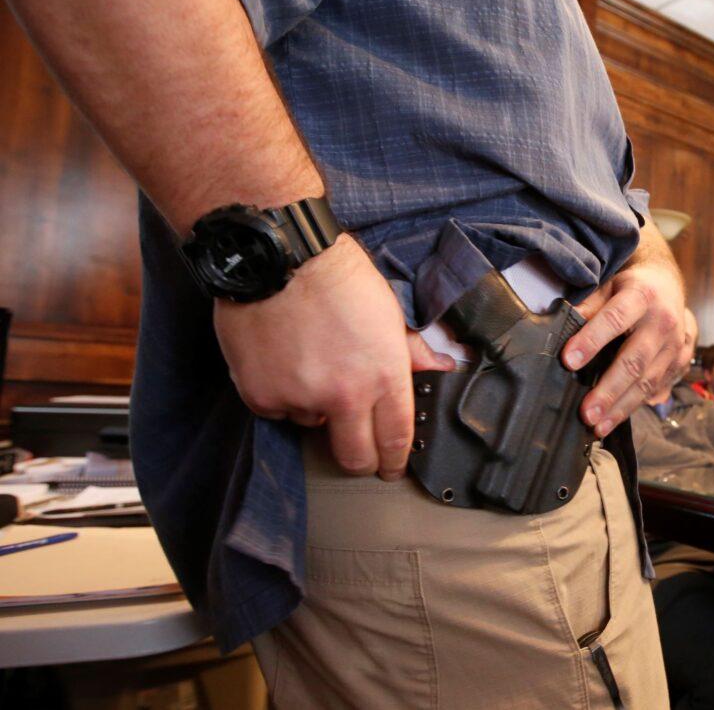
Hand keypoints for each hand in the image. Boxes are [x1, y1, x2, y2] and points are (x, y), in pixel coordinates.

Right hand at [214, 236, 454, 478]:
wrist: (280, 257)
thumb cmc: (337, 275)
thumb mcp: (389, 310)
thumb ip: (411, 350)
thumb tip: (442, 368)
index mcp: (383, 375)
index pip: (395, 439)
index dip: (395, 460)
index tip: (391, 467)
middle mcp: (344, 395)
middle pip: (355, 457)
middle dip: (362, 460)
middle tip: (359, 451)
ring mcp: (300, 399)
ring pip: (313, 426)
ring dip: (317, 409)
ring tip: (313, 365)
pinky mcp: (261, 396)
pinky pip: (277, 410)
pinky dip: (282, 395)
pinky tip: (284, 359)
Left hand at [561, 231, 687, 437]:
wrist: (668, 285)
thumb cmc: (630, 287)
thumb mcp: (609, 284)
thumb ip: (588, 305)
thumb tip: (562, 324)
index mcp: (641, 296)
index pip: (614, 320)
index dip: (591, 340)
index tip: (568, 360)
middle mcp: (662, 322)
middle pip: (634, 360)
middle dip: (609, 389)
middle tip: (586, 412)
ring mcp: (674, 344)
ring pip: (647, 381)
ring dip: (620, 407)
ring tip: (597, 425)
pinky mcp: (678, 361)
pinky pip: (655, 389)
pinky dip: (633, 407)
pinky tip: (613, 420)